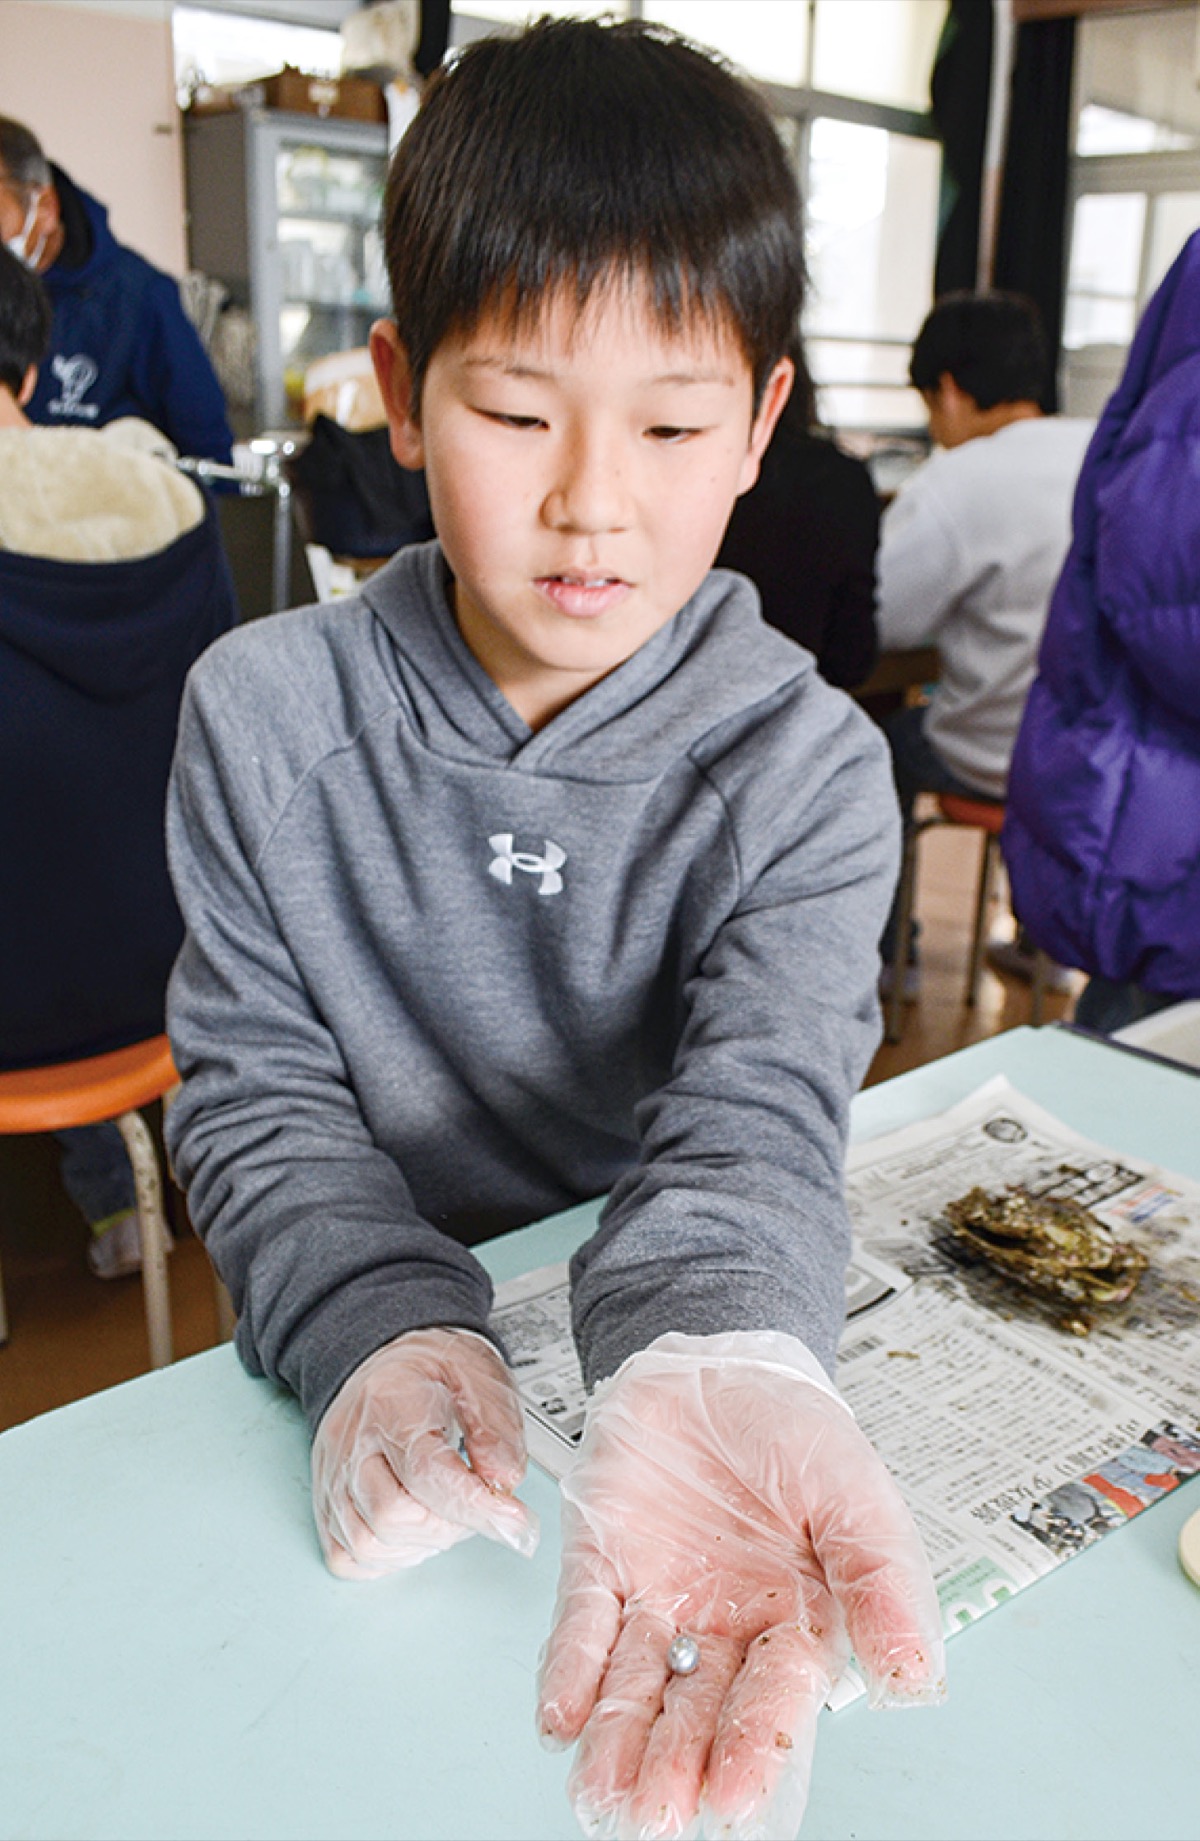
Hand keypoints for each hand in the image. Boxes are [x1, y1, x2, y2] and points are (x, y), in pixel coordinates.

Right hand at [311, 1327, 538, 1578]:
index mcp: (390, 1402)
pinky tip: (414, 1532)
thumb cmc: (431, 1369)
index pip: (426, 1471)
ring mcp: (331, 1476)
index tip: (514, 1520)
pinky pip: (347, 1557)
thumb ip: (496, 1427)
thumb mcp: (479, 1376)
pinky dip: (388, 1558)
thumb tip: (504, 1479)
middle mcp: (350, 1443)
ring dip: (421, 1544)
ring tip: (446, 1512)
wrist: (385, 1360)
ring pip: (368, 1544)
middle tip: (476, 1503)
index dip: (474, 1505)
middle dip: (449, 1525)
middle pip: (393, 1516)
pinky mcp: (323, 1503)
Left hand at [537, 1332, 943, 1839]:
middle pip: (699, 1708)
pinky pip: (583, 1623)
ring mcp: (660, 1593)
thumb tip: (915, 1681)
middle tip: (656, 1816)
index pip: (775, 1698)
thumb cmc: (795, 1427)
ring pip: (637, 1683)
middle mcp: (724, 1621)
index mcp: (797, 1617)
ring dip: (617, 1739)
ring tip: (600, 1792)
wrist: (719, 1355)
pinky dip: (570, 1669)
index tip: (734, 1799)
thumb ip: (880, 1582)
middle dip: (676, 1762)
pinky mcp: (602, 1560)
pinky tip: (559, 1716)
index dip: (755, 1748)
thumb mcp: (855, 1492)